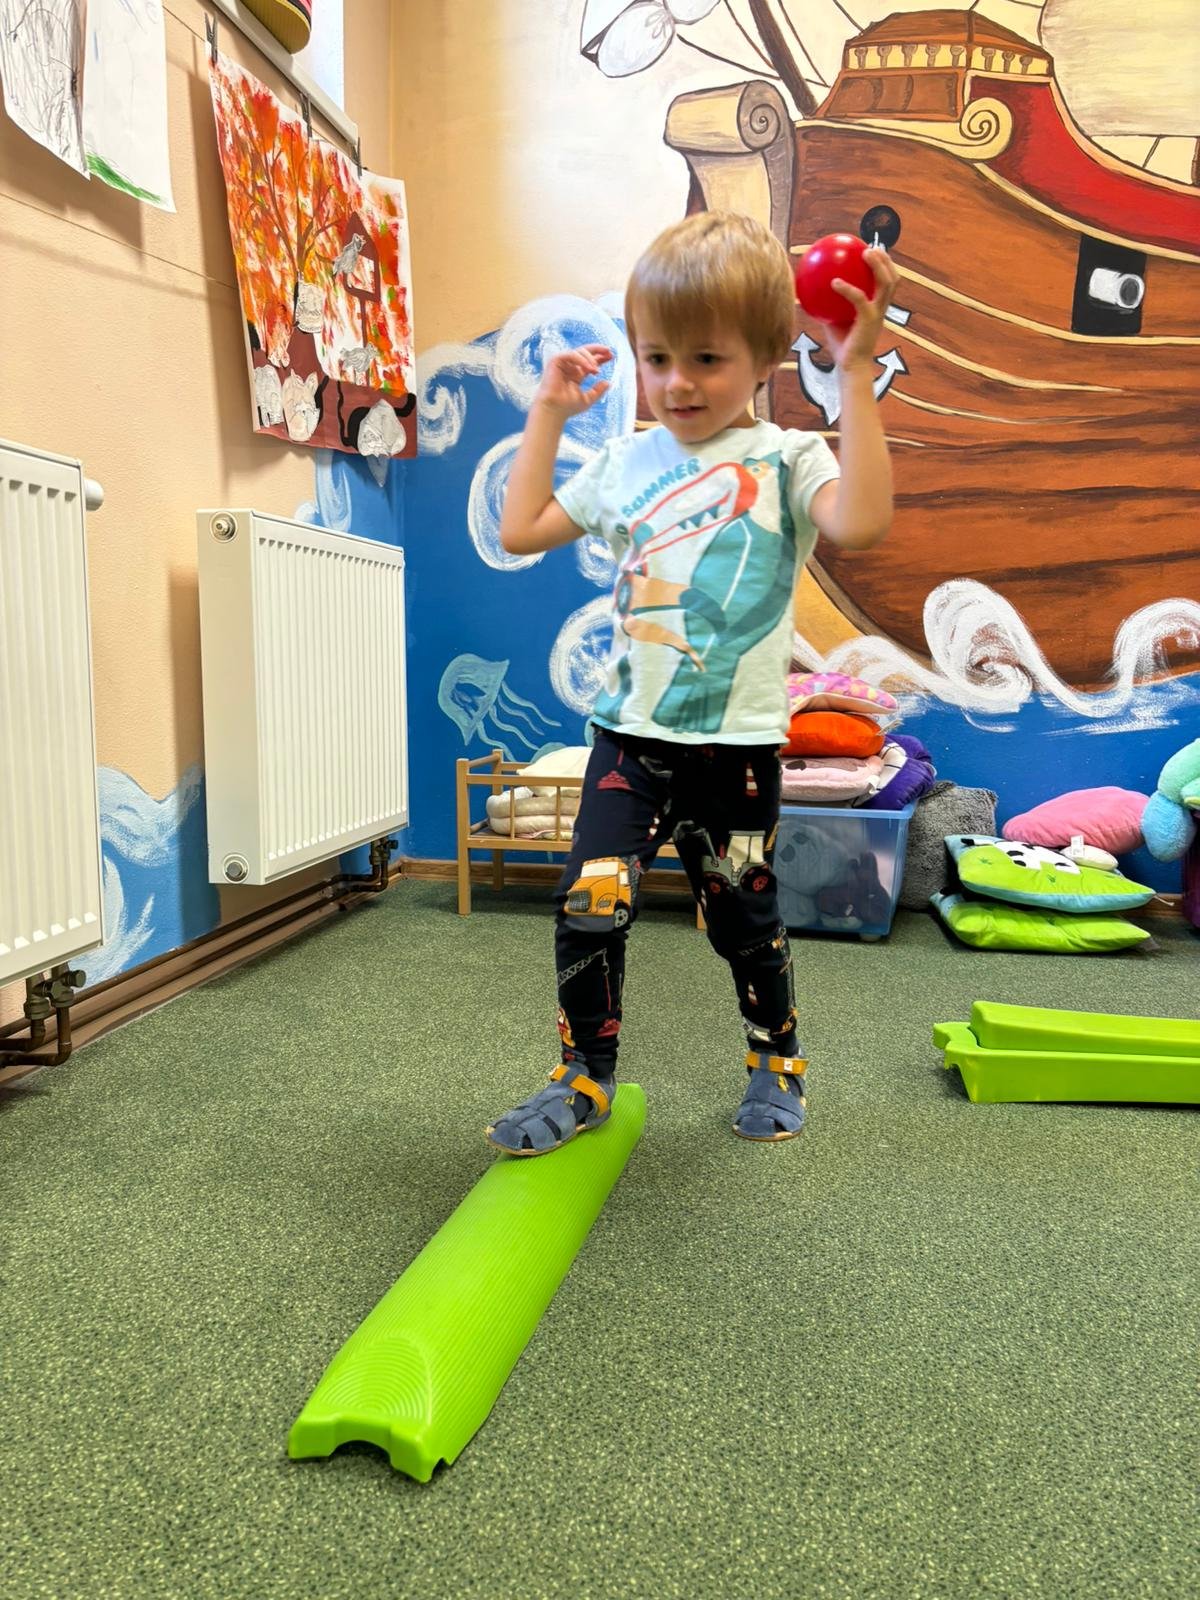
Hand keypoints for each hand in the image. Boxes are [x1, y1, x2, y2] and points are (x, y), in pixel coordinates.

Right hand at [534, 343, 613, 417]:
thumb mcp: (588, 399)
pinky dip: (581, 359)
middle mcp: (570, 367)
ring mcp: (563, 363)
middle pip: (585, 352)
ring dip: (590, 359)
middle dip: (598, 350)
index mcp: (576, 375)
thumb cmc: (567, 407)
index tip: (611, 357)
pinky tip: (589, 368)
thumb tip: (609, 383)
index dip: (600, 358)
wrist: (554, 410)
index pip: (590, 362)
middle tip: (609, 351)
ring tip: (597, 370)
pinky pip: (571, 354)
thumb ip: (598, 391)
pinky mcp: (556, 361)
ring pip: (579, 352)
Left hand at [824, 248, 899, 371]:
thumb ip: (828, 306)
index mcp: (877, 308)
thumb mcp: (833, 322)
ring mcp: (878, 313)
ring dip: (878, 266)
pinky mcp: (869, 320)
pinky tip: (834, 282)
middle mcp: (881, 308)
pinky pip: (859, 299)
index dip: (884, 266)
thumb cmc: (842, 347)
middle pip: (893, 278)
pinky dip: (848, 289)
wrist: (851, 367)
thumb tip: (810, 293)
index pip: (886, 283)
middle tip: (872, 247)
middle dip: (886, 261)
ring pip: (886, 283)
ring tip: (865, 253)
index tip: (873, 251)